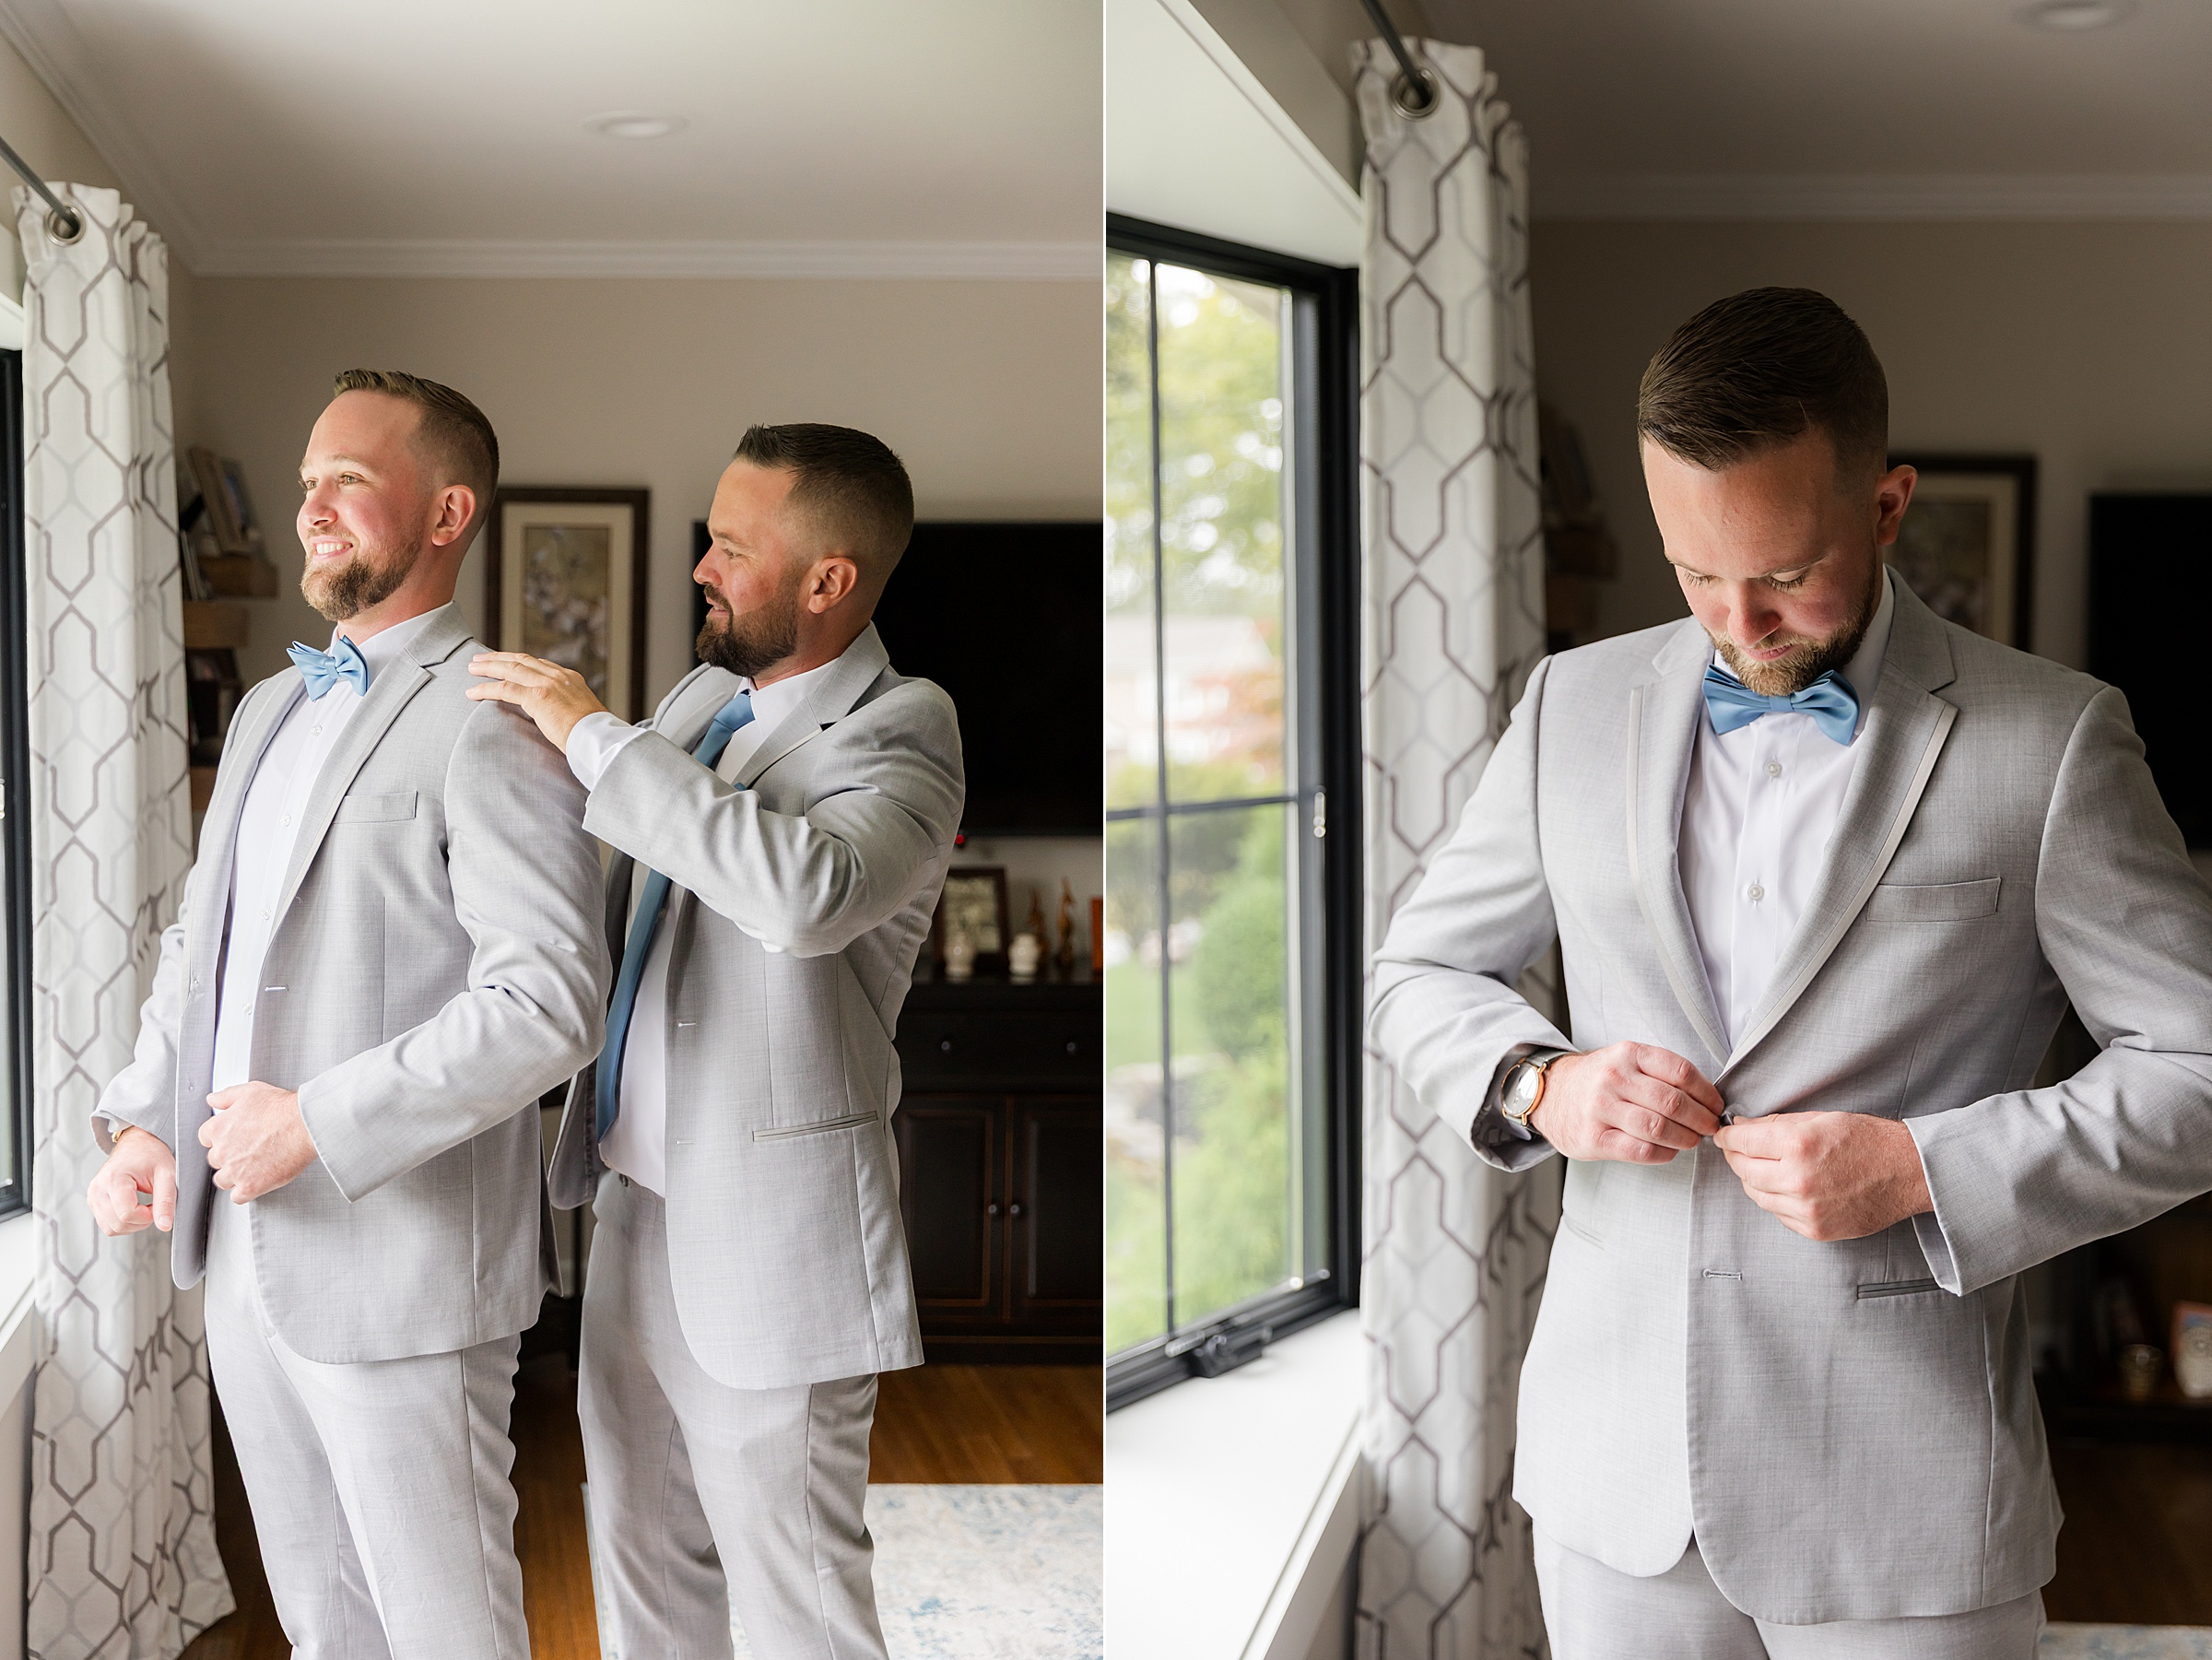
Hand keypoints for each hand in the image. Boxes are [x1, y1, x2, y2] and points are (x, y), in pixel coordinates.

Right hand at [87, 1126, 176, 1235]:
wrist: (138, 1143)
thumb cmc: (152, 1154)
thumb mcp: (167, 1174)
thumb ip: (166, 1200)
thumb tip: (165, 1226)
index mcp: (114, 1178)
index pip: (127, 1214)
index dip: (148, 1216)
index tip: (158, 1204)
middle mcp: (98, 1188)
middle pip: (118, 1224)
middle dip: (141, 1222)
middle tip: (154, 1206)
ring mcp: (93, 1195)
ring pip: (111, 1228)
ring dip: (132, 1224)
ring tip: (144, 1206)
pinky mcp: (93, 1201)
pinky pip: (107, 1225)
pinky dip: (123, 1223)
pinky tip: (134, 1208)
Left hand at [200, 1082, 317, 1202]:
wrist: (304, 1125)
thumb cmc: (281, 1108)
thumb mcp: (250, 1092)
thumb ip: (226, 1097)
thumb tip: (213, 1100)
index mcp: (218, 1129)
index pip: (206, 1138)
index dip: (221, 1138)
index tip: (232, 1138)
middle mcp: (222, 1151)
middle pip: (215, 1160)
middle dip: (229, 1156)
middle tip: (247, 1151)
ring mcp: (235, 1171)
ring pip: (223, 1180)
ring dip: (234, 1176)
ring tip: (252, 1168)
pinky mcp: (250, 1186)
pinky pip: (238, 1197)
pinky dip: (245, 1192)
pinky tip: (256, 1182)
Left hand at [465, 651, 607, 751]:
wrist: (600, 739)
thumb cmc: (594, 735)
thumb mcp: (584, 714)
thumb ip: (568, 708)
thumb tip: (557, 718)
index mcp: (571, 678)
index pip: (540, 663)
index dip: (520, 661)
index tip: (507, 662)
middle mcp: (559, 676)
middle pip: (522, 660)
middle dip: (499, 658)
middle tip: (481, 658)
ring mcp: (548, 684)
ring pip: (511, 669)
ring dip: (488, 668)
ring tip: (472, 669)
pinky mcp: (537, 697)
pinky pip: (505, 689)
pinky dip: (486, 689)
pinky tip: (473, 692)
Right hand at [1527, 1042, 1723, 1163]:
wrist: (1550, 1093)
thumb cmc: (1598, 1080)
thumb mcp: (1625, 1060)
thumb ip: (1660, 1072)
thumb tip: (1707, 1099)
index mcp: (1628, 1054)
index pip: (1680, 1071)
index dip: (1707, 1092)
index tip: (1715, 1106)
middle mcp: (1613, 1078)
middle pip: (1673, 1102)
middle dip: (1701, 1119)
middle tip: (1710, 1128)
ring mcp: (1600, 1108)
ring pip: (1658, 1128)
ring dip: (1685, 1139)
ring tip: (1691, 1140)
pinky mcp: (1593, 1138)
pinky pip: (1641, 1150)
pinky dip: (1664, 1154)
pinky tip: (1668, 1150)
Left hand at [1715, 1111, 1932, 1240]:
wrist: (1908, 1172)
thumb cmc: (1868, 1140)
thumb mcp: (1820, 1119)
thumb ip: (1776, 1124)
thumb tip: (1742, 1126)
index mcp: (1798, 1146)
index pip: (1742, 1142)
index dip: (1728, 1136)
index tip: (1724, 1134)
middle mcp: (1798, 1180)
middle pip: (1743, 1170)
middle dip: (1736, 1157)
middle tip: (1738, 1149)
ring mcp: (1806, 1209)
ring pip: (1757, 1195)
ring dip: (1752, 1180)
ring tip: (1761, 1167)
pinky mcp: (1815, 1229)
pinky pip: (1778, 1214)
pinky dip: (1774, 1199)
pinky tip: (1784, 1186)